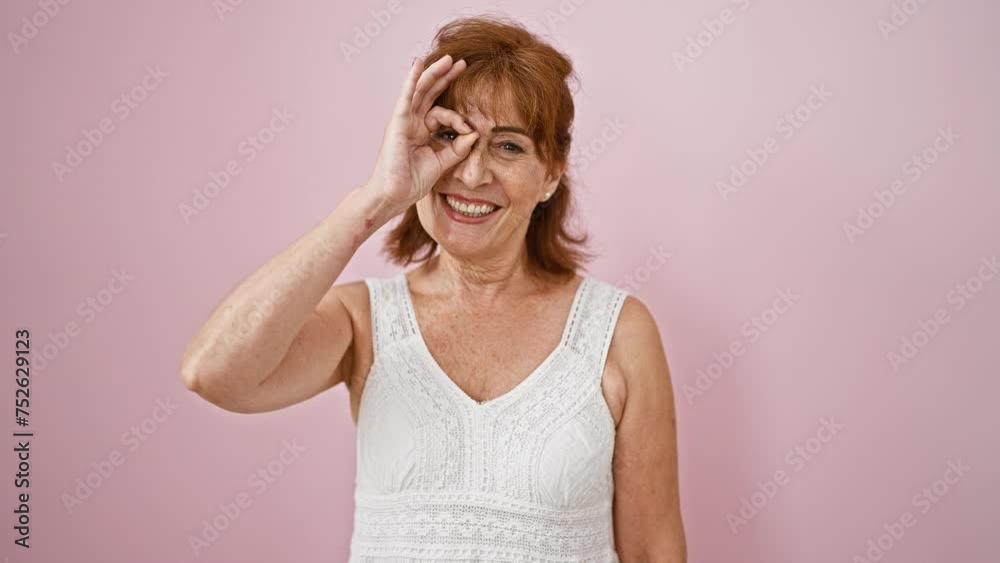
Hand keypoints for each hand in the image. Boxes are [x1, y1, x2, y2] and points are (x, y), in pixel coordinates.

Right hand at [366, 54, 479, 216]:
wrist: (394, 195)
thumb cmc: (412, 182)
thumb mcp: (442, 162)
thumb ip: (458, 148)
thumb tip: (475, 133)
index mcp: (421, 131)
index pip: (442, 113)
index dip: (458, 118)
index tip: (470, 129)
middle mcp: (412, 122)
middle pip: (430, 94)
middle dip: (446, 78)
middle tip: (461, 64)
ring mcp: (403, 121)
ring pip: (420, 90)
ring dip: (434, 73)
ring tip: (449, 59)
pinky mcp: (397, 123)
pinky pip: (406, 97)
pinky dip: (412, 80)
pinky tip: (418, 64)